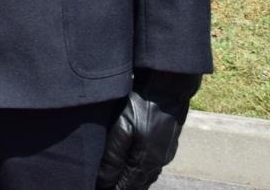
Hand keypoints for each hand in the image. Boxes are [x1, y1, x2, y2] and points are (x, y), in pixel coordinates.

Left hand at [96, 70, 202, 189]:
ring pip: (146, 178)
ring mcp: (164, 156)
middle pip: (138, 185)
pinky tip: (133, 170)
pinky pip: (152, 168)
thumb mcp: (121, 129)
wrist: (167, 90)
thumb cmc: (141, 107)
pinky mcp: (167, 147)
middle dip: (122, 188)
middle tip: (105, 186)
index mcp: (144, 162)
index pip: (126, 187)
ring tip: (117, 183)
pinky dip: (141, 174)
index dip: (113, 189)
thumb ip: (113, 157)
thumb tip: (104, 181)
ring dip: (132, 183)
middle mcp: (157, 163)